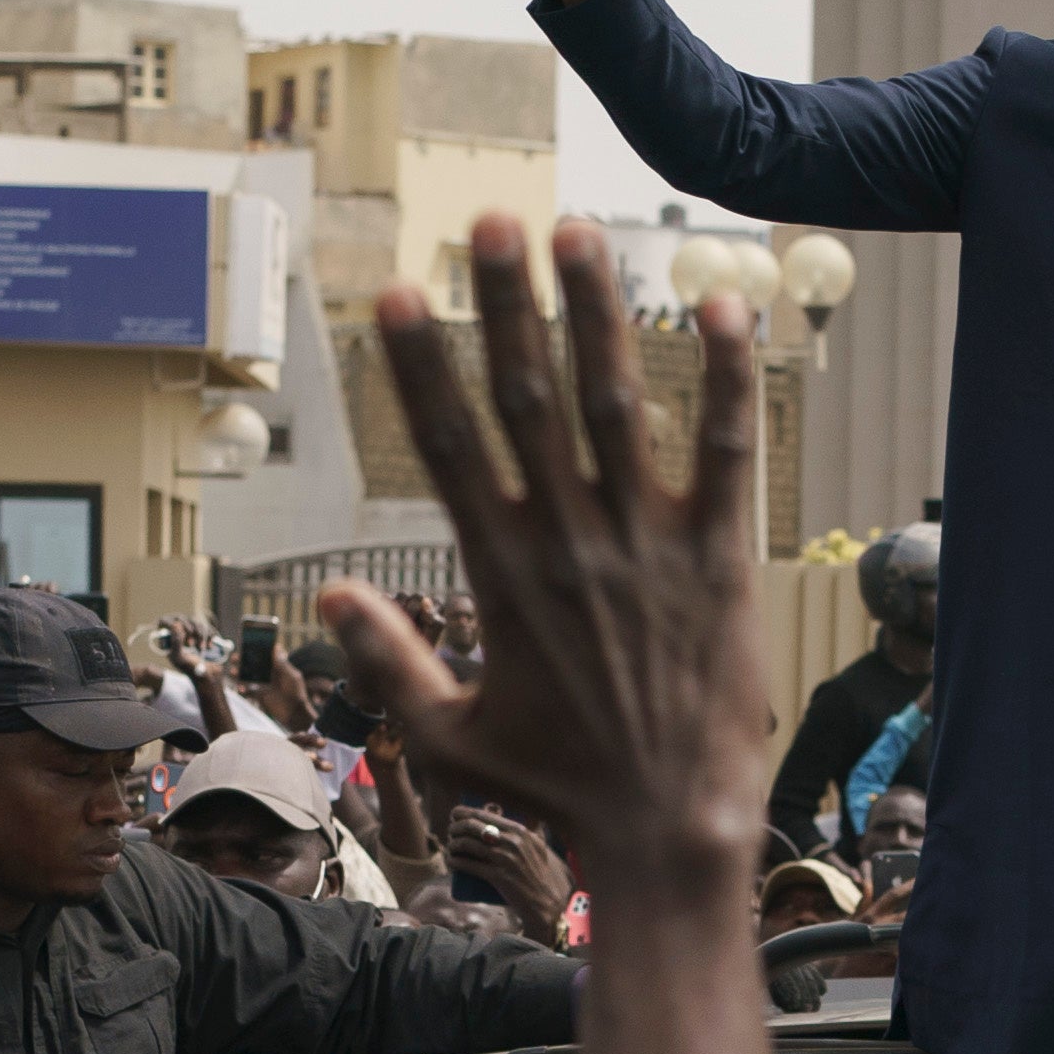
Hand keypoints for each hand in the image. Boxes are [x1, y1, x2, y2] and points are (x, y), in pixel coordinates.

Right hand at [331, 221, 764, 899]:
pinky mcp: (720, 560)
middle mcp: (570, 544)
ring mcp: (648, 546)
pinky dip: (725, 380)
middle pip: (527, 401)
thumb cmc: (559, 788)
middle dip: (504, 306)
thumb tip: (328, 596)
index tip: (392, 296)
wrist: (670, 830)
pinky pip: (725, 452)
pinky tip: (721, 308)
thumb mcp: (450, 736)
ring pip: (616, 406)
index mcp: (501, 576)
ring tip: (579, 234)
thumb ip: (389, 661)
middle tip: (489, 223)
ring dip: (597, 316)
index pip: (447, 449)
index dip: (418, 368)